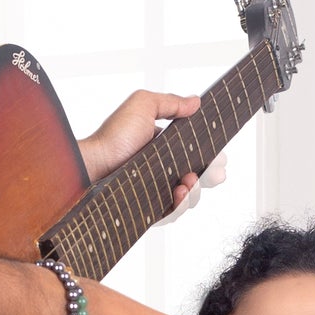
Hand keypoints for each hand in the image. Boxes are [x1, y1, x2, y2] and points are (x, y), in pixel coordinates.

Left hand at [80, 88, 207, 217]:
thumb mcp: (142, 106)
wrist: (93, 165)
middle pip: (200, 176)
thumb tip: (196, 101)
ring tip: (189, 181)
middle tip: (217, 173)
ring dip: (197, 190)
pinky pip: (173, 213)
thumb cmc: (113, 136)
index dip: (212, 156)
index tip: (221, 157)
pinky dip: (182, 205)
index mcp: (166, 146)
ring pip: (191, 196)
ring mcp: (157, 190)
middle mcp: (163, 169)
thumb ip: (171, 102)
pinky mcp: (150, 209)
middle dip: (213, 175)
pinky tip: (179, 193)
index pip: (197, 153)